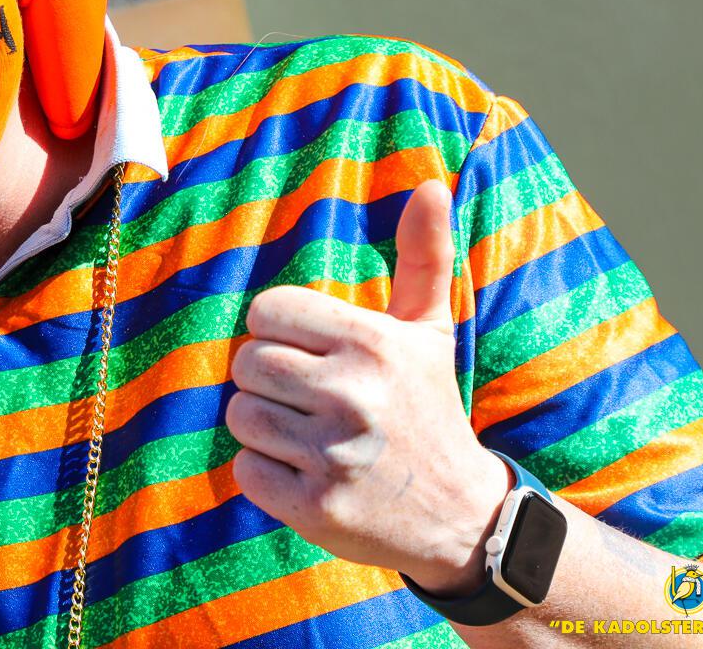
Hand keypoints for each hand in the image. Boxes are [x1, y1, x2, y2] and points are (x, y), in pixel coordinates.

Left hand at [226, 180, 511, 594]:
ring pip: (240, 414)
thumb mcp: (429, 330)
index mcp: (373, 343)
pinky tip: (306, 472)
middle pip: (247, 362)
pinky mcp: (316, 507)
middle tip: (310, 397)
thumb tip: (431, 185)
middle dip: (269, 379)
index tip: (311, 351)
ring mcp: (333, 455)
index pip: (267, 311)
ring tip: (307, 433)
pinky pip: (246, 469)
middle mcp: (353, 395)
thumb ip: (423, 256)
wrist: (462, 517)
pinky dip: (265, 473)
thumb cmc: (428, 408)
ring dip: (263, 425)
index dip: (279, 331)